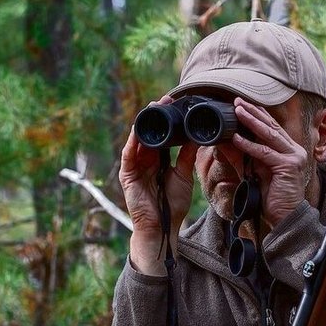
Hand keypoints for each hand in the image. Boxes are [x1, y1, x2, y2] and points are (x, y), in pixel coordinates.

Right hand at [119, 97, 198, 274]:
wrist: (163, 226)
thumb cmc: (172, 204)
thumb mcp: (183, 175)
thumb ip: (186, 156)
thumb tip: (197, 136)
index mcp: (158, 159)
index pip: (161, 134)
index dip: (168, 118)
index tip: (177, 103)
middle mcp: (145, 160)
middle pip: (149, 132)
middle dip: (156, 115)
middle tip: (166, 99)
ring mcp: (135, 166)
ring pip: (138, 139)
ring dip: (145, 122)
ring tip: (153, 107)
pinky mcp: (127, 175)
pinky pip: (129, 154)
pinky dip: (133, 141)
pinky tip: (139, 128)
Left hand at [228, 98, 310, 229]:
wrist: (285, 217)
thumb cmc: (273, 197)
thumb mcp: (257, 172)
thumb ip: (248, 157)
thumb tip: (230, 142)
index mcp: (289, 150)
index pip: (272, 128)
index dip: (257, 115)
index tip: (241, 105)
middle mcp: (295, 150)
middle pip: (271, 126)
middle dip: (253, 112)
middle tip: (237, 101)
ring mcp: (294, 157)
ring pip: (268, 135)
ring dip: (251, 121)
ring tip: (236, 111)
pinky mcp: (288, 166)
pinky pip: (264, 153)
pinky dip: (249, 145)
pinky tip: (236, 138)